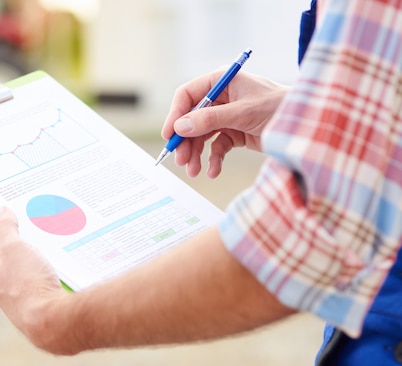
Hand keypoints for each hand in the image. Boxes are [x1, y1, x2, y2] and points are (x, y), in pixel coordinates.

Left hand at [0, 206, 67, 350]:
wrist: (54, 321)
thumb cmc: (29, 285)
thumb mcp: (14, 248)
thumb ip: (5, 228)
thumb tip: (0, 211)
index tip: (10, 205)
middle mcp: (1, 284)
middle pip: (10, 250)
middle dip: (23, 234)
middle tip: (35, 217)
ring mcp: (21, 293)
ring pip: (29, 262)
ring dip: (39, 248)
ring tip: (51, 234)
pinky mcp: (39, 299)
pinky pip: (43, 274)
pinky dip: (50, 262)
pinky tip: (62, 254)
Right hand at [161, 70, 288, 177]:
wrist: (308, 125)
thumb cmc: (280, 108)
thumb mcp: (242, 113)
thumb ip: (210, 120)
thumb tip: (180, 127)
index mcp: (221, 82)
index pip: (188, 95)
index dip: (175, 115)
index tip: (169, 136)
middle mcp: (221, 98)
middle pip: (192, 120)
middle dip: (186, 142)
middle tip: (182, 161)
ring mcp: (227, 116)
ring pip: (202, 136)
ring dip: (196, 154)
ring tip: (195, 171)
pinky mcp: (235, 133)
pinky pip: (216, 147)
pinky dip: (213, 160)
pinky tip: (213, 171)